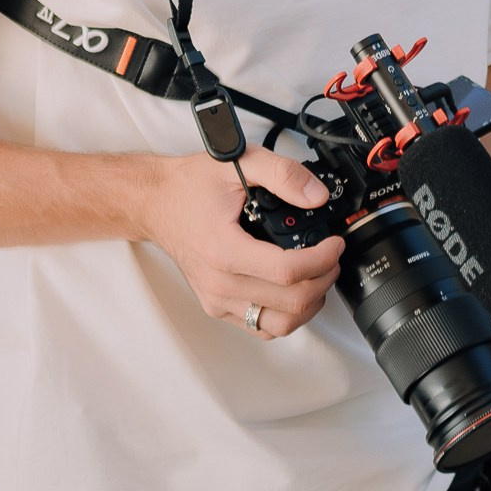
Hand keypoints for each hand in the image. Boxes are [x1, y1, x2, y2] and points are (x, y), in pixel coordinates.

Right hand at [137, 148, 344, 340]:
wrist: (155, 203)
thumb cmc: (190, 186)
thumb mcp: (239, 163)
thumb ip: (283, 174)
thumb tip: (317, 196)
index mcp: (224, 250)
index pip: (288, 271)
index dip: (323, 259)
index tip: (334, 244)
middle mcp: (219, 283)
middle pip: (290, 302)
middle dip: (323, 280)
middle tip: (332, 258)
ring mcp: (217, 300)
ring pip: (280, 323)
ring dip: (309, 303)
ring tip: (318, 276)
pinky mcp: (216, 307)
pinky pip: (262, 327)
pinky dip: (287, 314)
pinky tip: (294, 290)